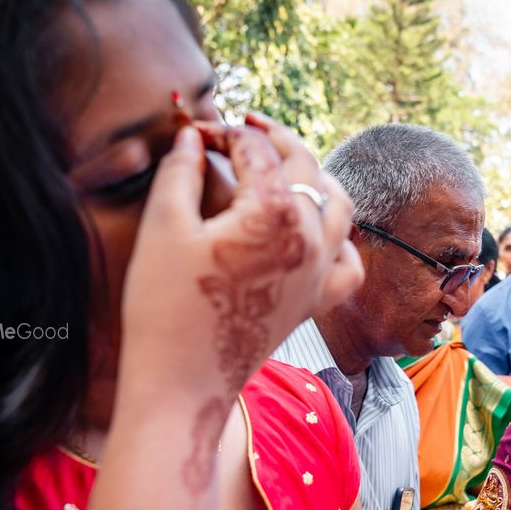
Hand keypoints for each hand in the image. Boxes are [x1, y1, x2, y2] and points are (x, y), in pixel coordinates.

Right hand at [119, 113, 362, 396]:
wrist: (181, 383)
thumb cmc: (164, 307)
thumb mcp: (162, 227)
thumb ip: (179, 170)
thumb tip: (193, 136)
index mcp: (273, 212)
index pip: (255, 150)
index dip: (223, 132)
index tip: (196, 132)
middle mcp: (311, 237)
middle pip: (305, 165)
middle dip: (274, 138)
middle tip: (244, 126)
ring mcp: (320, 272)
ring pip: (339, 204)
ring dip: (314, 176)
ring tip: (284, 166)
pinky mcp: (317, 301)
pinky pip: (348, 260)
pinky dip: (338, 236)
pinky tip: (315, 230)